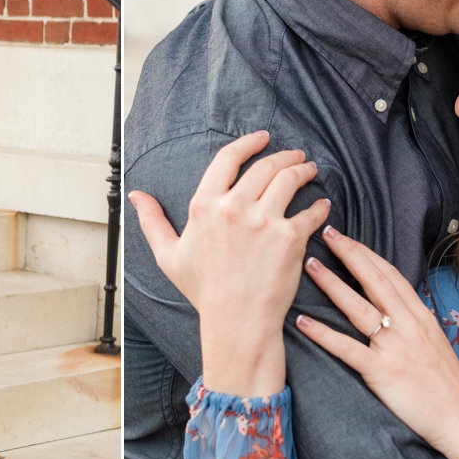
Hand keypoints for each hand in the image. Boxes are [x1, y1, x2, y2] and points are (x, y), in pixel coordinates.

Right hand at [130, 130, 328, 397]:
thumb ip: (152, 222)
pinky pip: (311, 211)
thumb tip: (136, 195)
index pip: (229, 158)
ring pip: (290, 179)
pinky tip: (322, 205)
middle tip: (296, 156)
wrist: (236, 321)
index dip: (249, 143)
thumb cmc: (204, 291)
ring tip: (309, 170)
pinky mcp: (290, 237)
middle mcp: (234, 207)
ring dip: (303, 170)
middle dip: (285, 156)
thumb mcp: (169, 255)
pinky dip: (319, 205)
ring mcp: (264, 221)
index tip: (263, 138)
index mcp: (205, 206)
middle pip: (266, 166)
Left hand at [297, 225, 458, 458]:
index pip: (390, 275)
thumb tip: (391, 307)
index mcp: (420, 316)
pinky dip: (323, 333)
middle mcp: (408, 325)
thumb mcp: (434, 343)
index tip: (346, 237)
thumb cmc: (447, 387)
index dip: (366, 254)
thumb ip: (412, 323)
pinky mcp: (383, 372)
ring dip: (332, 284)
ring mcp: (395, 347)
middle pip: (374, 280)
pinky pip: (347, 348)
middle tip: (325, 233)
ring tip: (309, 264)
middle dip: (349, 254)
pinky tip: (303, 321)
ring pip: (358, 307)